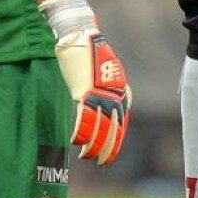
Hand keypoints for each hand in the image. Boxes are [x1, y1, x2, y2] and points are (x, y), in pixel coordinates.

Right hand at [39, 0, 132, 164]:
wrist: (81, 35)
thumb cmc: (91, 52)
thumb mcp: (105, 72)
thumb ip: (106, 88)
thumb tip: (101, 101)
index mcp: (122, 92)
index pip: (122, 124)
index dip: (116, 142)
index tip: (110, 155)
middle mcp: (114, 95)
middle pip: (113, 129)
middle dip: (107, 149)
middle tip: (101, 162)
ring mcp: (100, 94)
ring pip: (98, 128)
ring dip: (92, 146)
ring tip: (86, 156)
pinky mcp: (84, 92)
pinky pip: (83, 118)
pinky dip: (79, 132)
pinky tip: (75, 142)